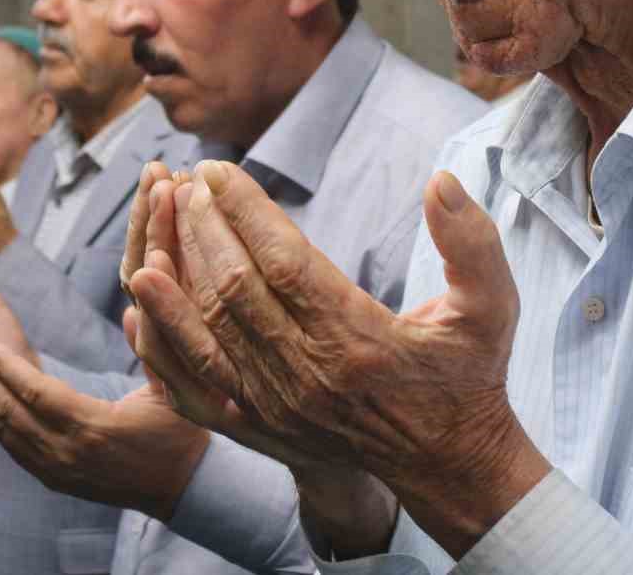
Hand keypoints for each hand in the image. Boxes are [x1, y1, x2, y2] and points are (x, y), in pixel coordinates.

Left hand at [0, 326, 209, 521]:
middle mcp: (69, 453)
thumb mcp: (174, 388)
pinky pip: (15, 449)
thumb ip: (151, 346)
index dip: (4, 366)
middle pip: (10, 412)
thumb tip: (131, 307)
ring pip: (6, 432)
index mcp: (94, 428)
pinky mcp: (57, 480)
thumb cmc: (180, 433)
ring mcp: (59, 471)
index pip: (36, 393)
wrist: (185, 488)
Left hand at [129, 160, 547, 560]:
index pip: (283, 261)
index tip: (217, 168)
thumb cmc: (467, 374)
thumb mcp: (490, 307)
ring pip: (206, 330)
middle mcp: (308, 377)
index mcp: (358, 340)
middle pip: (234, 288)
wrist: (448, 463)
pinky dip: (162, 340)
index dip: (244, 210)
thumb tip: (441, 181)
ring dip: (176, 272)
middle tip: (186, 181)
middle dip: (204, 227)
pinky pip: (192, 383)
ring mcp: (275, 408)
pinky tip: (141, 298)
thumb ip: (472, 241)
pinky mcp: (256, 428)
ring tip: (158, 220)